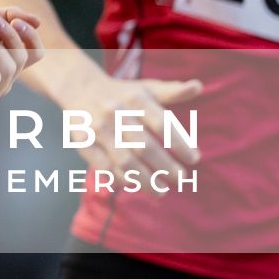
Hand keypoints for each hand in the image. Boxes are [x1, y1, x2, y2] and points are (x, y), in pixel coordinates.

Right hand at [68, 77, 201, 185]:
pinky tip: (133, 186)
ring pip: (125, 161)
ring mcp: (99, 129)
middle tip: (181, 179)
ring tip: (161, 192)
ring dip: (145, 180)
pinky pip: (104, 167)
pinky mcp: (83, 142)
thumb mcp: (146, 88)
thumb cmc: (122, 93)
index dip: (180, 143)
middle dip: (165, 167)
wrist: (80, 88)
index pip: (162, 124)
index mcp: (136, 99)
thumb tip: (198, 86)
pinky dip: (120, 179)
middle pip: (145, 147)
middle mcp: (116, 113)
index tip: (194, 159)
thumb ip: (172, 92)